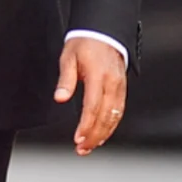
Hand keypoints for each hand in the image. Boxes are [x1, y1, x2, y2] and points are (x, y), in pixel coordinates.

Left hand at [55, 36, 127, 154]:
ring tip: (90, 146)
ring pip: (115, 116)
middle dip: (94, 135)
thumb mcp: (68, 58)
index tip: (78, 139)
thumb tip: (60, 98)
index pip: (93, 106)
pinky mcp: (122, 88)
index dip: (86, 125)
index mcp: (99, 75)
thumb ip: (65, 80)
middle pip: (105, 115)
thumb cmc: (84, 44)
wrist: (103, 32)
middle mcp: (113, 83)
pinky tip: (103, 134)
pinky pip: (119, 110)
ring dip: (103, 133)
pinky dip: (111, 125)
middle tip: (82, 149)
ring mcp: (120, 86)